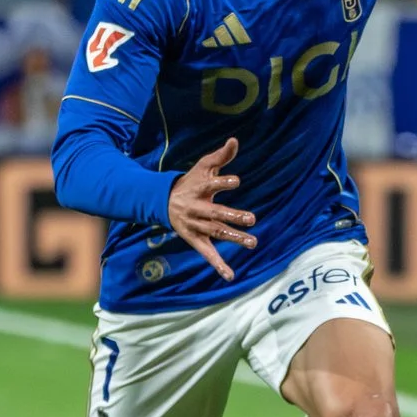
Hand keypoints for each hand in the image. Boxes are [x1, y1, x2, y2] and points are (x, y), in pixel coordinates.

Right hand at [168, 136, 255, 281]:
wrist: (163, 201)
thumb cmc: (190, 181)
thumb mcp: (203, 166)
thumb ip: (221, 156)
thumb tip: (235, 140)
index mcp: (199, 188)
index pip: (211, 185)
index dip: (223, 183)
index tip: (235, 181)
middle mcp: (196, 208)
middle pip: (215, 213)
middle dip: (232, 216)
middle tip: (251, 218)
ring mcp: (196, 226)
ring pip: (215, 233)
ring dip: (233, 238)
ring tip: (252, 243)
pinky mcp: (195, 240)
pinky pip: (207, 254)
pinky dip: (218, 265)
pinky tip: (231, 276)